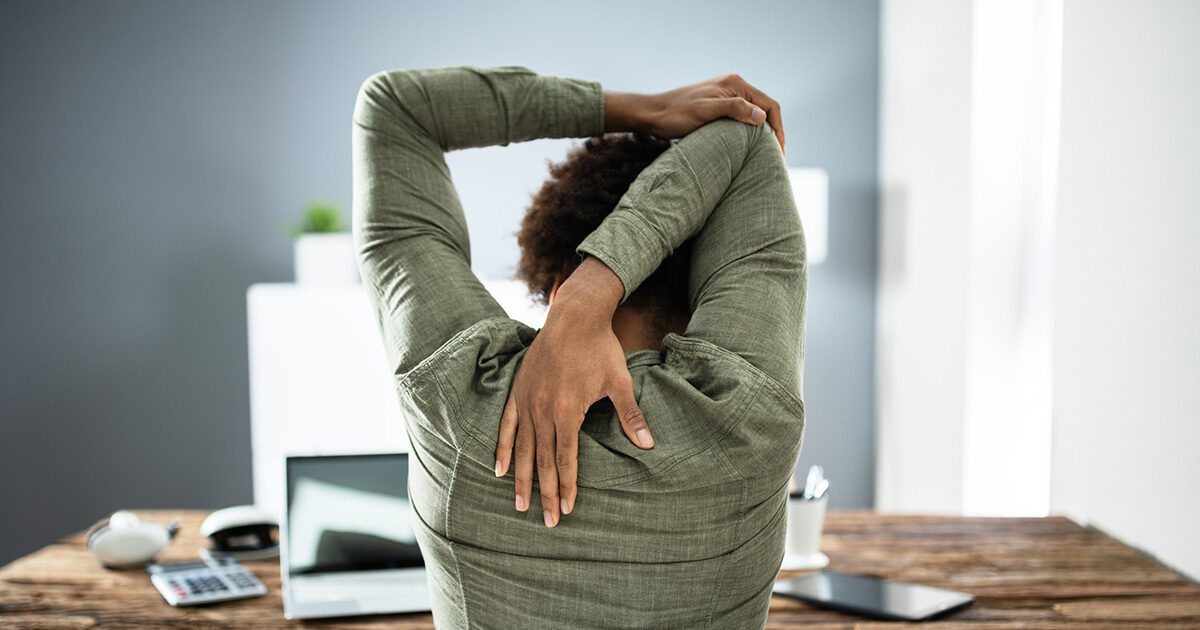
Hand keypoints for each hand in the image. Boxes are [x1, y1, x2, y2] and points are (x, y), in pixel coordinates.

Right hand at [494, 257, 653, 526]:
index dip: (566, 486)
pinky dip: (502, 448)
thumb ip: (630, 415)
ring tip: (519, 505)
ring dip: (521, 478)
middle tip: (546, 522)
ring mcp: (527, 401)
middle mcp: (543, 410)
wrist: (574, 317)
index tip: (567, 509)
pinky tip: (498, 469)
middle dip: (544, 493)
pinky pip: (506, 426)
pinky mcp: (518, 391)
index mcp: (567, 411)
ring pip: (522, 448)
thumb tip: (648, 444)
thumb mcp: (619, 382)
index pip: (565, 458)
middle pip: (542, 460)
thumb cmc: (600, 348)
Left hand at [605, 73, 784, 155]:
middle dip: (774, 132)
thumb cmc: (675, 114)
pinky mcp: (718, 106)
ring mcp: (726, 95)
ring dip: (762, 134)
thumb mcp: (705, 112)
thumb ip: (734, 109)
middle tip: (777, 158)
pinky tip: (749, 148)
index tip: (780, 152)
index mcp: (735, 84)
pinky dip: (749, 132)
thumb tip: (762, 117)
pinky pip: (741, 118)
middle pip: (765, 110)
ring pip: (754, 115)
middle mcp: (734, 86)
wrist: (652, 114)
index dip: (779, 129)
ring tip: (766, 156)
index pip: (770, 105)